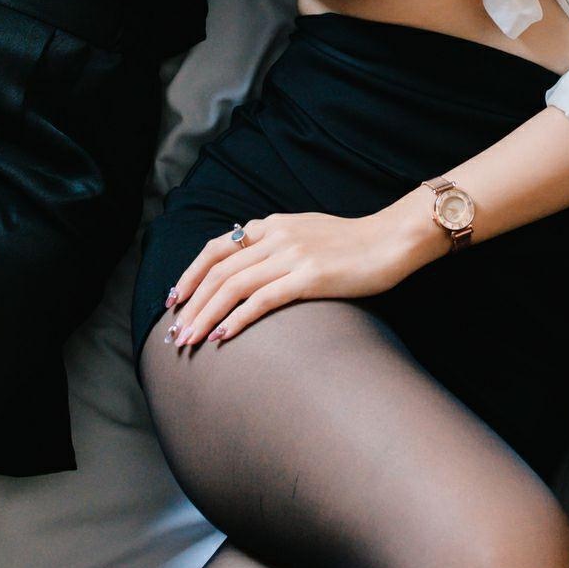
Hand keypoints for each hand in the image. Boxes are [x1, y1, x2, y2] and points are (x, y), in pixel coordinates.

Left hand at [159, 207, 436, 349]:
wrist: (393, 240)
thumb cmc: (355, 244)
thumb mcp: (308, 233)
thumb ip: (278, 244)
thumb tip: (251, 267)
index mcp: (273, 225)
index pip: (217, 248)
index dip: (191, 274)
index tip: (175, 299)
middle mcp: (276, 235)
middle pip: (218, 271)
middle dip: (192, 305)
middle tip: (175, 334)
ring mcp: (292, 255)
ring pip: (233, 286)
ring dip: (206, 316)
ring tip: (190, 342)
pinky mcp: (310, 276)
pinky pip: (263, 299)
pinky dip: (237, 319)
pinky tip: (223, 337)